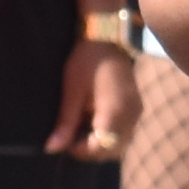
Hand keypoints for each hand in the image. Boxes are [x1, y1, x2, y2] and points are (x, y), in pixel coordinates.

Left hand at [50, 39, 137, 159]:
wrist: (107, 38)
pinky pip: (124, 134)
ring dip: (100, 144)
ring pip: (119, 145)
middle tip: (70, 136)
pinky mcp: (136, 108)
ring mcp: (136, 113)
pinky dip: (109, 135)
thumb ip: (65, 122)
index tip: (65, 140)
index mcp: (114, 112)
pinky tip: (93, 122)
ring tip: (81, 129)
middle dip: (90, 150)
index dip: (80, 150)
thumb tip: (51, 148)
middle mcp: (131, 116)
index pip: (100, 148)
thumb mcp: (71, 91)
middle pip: (111, 151)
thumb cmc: (86, 61)